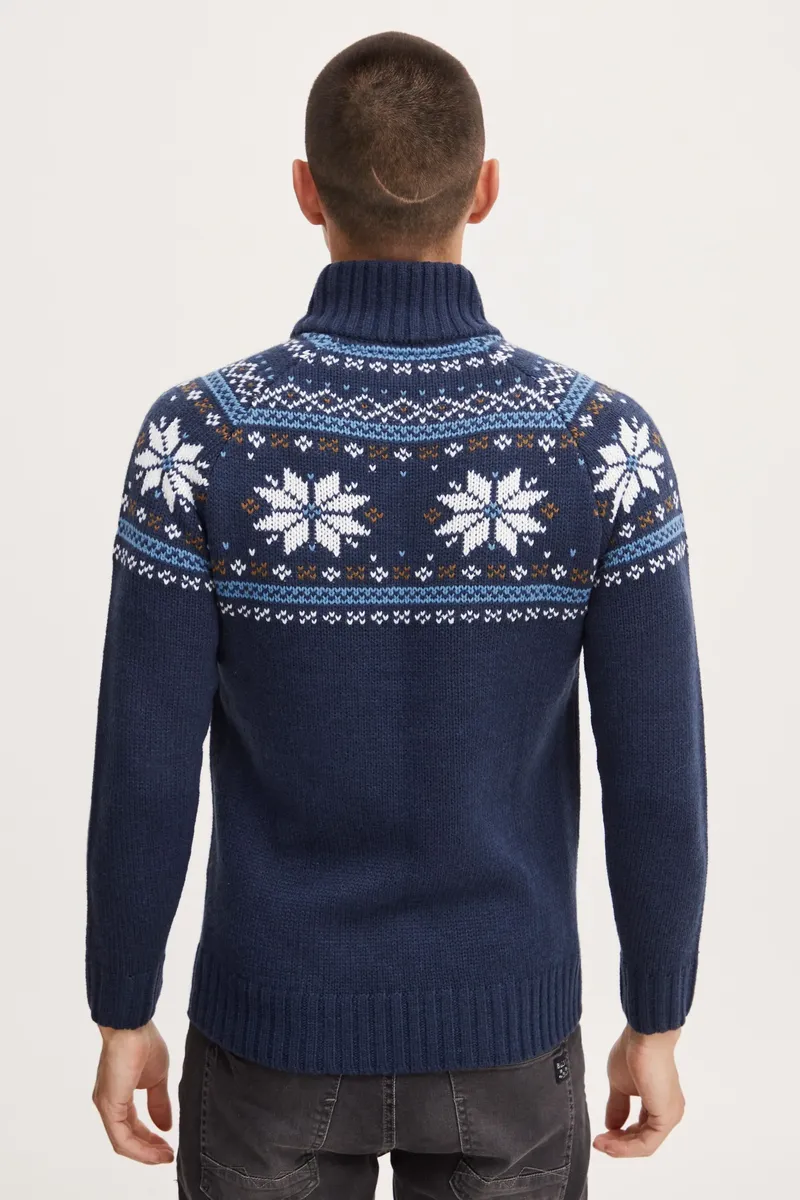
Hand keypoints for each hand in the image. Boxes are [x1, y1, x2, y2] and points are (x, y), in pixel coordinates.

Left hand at [92, 1020, 173, 1164]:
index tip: (169, 1146)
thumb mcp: (157, 1078)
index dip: (150, 1140)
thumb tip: (166, 1126)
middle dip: (149, 1150)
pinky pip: (122, 1137)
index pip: (132, 1127)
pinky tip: (156, 1150)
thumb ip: (159, 1102)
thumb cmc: (143, 1041)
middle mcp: (109, 1103)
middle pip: (127, 1138)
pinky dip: (140, 1148)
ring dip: (146, 1153)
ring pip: (123, 1142)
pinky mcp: (109, 1105)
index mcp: (119, 1095)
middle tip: (168, 1156)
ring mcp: (106, 1105)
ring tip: (165, 1156)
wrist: (133, 1023)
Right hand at [593, 1024, 684, 1157]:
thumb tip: (611, 1125)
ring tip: (600, 1144)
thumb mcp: (620, 1084)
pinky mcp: (665, 1117)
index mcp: (659, 1103)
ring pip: (644, 1144)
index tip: (600, 1135)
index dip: (619, 1137)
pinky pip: (646, 1143)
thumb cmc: (634, 1052)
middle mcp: (668, 1111)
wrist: (645, 1037)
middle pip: (642, 1140)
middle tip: (598, 1142)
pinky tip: (609, 1142)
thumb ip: (618, 1106)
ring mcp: (669, 1115)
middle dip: (618, 1144)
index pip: (640, 1130)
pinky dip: (626, 1146)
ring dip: (620, 1148)